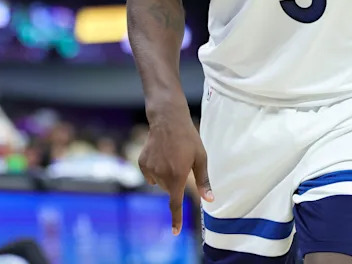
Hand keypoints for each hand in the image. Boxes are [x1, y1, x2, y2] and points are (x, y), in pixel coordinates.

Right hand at [137, 116, 212, 234]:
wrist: (167, 120)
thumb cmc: (188, 138)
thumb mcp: (200, 158)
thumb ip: (203, 181)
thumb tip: (209, 199)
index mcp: (177, 176)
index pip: (175, 203)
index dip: (176, 219)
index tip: (175, 232)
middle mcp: (162, 176)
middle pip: (169, 190)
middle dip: (175, 182)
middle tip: (181, 162)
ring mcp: (150, 170)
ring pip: (159, 183)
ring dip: (166, 175)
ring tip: (171, 155)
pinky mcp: (142, 163)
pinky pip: (150, 174)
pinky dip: (155, 169)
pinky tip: (161, 154)